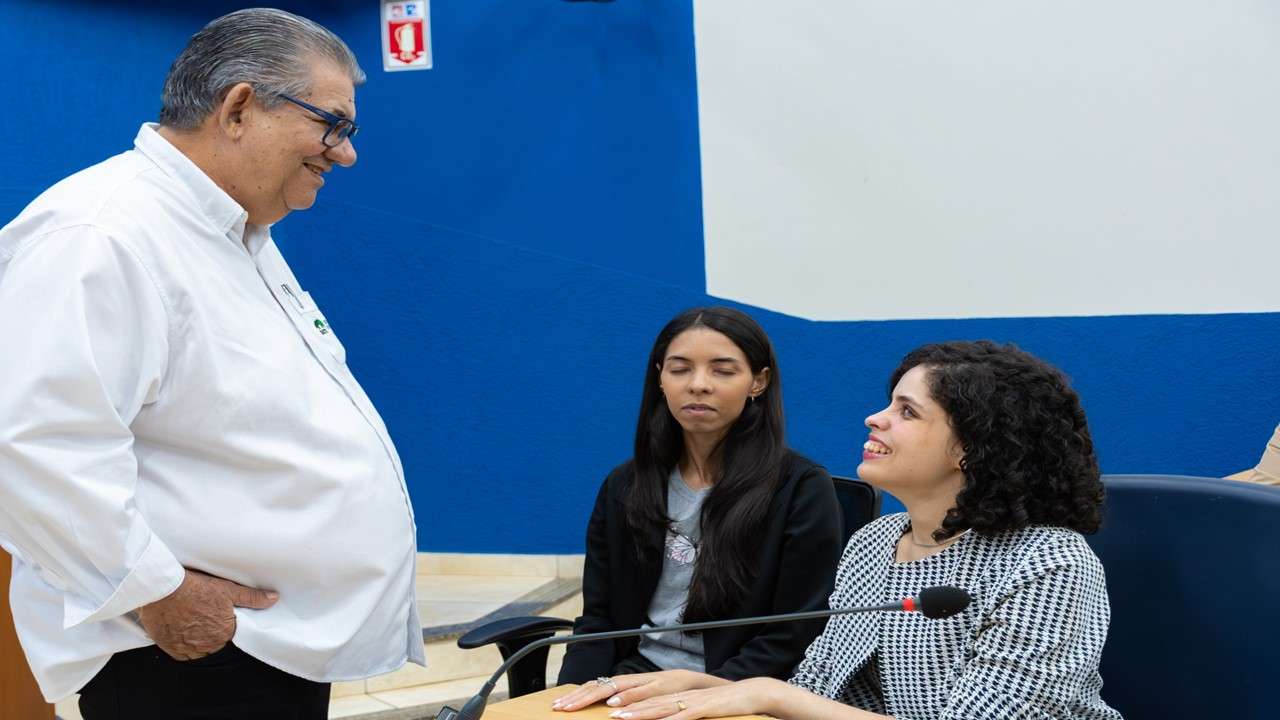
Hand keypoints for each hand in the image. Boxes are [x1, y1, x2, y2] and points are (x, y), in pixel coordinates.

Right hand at [136, 568, 278, 660]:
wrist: (163, 589)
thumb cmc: (195, 587)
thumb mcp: (228, 589)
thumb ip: (252, 598)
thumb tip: (273, 599)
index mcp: (225, 632)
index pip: (233, 634)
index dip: (227, 624)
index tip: (218, 616)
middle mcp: (208, 644)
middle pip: (216, 643)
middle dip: (213, 632)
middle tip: (204, 615)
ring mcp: (189, 648)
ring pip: (199, 649)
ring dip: (198, 640)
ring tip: (193, 621)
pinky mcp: (171, 648)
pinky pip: (182, 653)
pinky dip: (183, 644)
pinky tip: (183, 630)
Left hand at [552, 670, 721, 711]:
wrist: (737, 694)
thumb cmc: (698, 701)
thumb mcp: (663, 702)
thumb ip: (640, 704)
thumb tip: (612, 709)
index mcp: (649, 684)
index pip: (611, 686)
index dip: (586, 694)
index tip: (563, 705)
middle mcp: (660, 684)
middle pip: (623, 689)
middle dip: (595, 699)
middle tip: (571, 709)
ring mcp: (679, 695)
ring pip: (652, 700)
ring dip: (632, 706)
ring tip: (612, 714)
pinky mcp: (701, 707)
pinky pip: (682, 713)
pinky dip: (668, 718)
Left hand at [608, 678, 782, 719]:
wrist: (752, 693)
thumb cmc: (724, 705)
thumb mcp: (699, 710)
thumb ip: (682, 714)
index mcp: (679, 696)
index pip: (649, 699)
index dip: (628, 703)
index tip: (611, 707)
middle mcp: (682, 696)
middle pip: (650, 702)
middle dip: (627, 707)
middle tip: (608, 711)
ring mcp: (693, 701)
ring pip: (663, 707)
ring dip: (642, 713)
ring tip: (624, 716)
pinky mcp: (707, 707)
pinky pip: (687, 715)